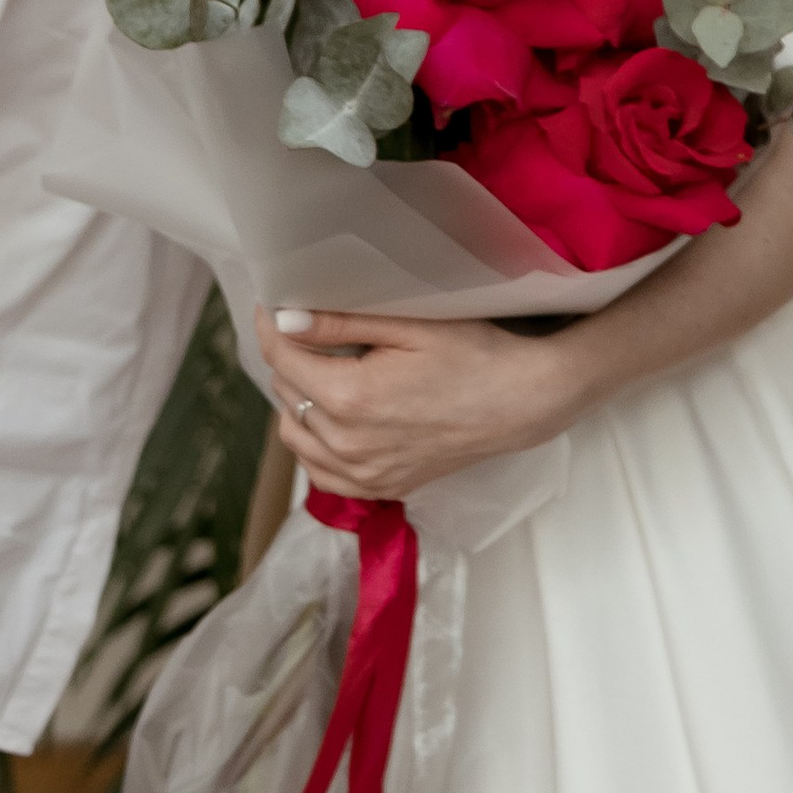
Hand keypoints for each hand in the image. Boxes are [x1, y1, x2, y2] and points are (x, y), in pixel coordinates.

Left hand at [261, 306, 595, 497]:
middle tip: (309, 331)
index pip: (281, 356)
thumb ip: (341, 324)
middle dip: (290, 358)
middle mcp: (348, 444)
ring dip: (298, 400)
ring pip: (295, 433)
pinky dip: (315, 444)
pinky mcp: (380, 487)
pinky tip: (335, 418)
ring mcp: (363, 474)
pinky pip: (320, 471)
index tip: (273, 304)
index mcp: (350, 398)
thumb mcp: (410, 325)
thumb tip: (285, 320)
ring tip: (324, 371)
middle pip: (285, 392)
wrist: (521, 402)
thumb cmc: (473, 354)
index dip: (271, 324)